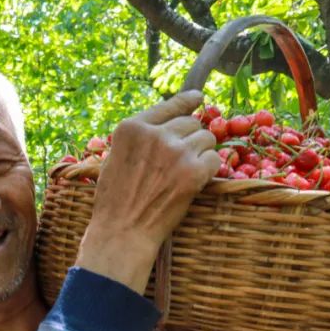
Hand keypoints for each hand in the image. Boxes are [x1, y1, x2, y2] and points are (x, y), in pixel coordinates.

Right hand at [76, 90, 217, 293]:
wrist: (123, 232)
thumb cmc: (114, 201)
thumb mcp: (115, 159)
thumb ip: (138, 139)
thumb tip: (164, 126)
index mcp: (131, 128)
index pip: (169, 105)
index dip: (187, 101)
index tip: (199, 98)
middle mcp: (154, 134)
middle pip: (191, 123)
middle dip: (189, 139)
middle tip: (179, 161)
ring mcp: (176, 152)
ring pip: (206, 138)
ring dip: (201, 153)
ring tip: (184, 173)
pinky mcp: (193, 172)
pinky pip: (216, 159)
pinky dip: (210, 170)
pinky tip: (194, 182)